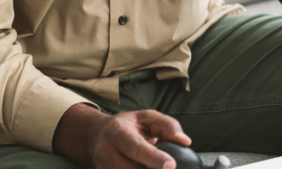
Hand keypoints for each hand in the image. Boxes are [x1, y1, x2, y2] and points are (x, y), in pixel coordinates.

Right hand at [53, 104, 191, 168]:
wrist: (96, 135)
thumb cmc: (127, 126)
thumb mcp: (147, 117)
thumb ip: (167, 125)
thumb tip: (185, 141)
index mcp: (118, 132)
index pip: (137, 148)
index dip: (154, 158)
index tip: (171, 165)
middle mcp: (106, 151)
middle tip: (168, 167)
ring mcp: (102, 167)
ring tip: (154, 164)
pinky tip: (145, 167)